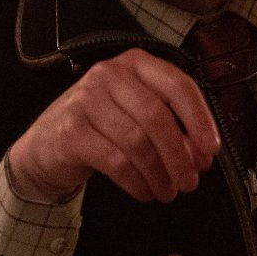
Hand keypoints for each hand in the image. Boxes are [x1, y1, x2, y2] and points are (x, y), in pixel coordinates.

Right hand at [7, 51, 221, 203]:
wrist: (46, 146)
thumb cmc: (101, 128)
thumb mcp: (137, 115)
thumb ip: (171, 127)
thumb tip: (201, 155)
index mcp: (134, 63)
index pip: (178, 85)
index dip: (200, 120)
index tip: (210, 150)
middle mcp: (109, 74)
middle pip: (158, 117)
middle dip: (180, 156)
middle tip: (190, 182)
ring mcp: (86, 100)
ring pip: (138, 143)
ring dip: (160, 175)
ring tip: (167, 191)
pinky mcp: (71, 131)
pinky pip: (117, 162)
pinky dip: (138, 183)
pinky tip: (144, 191)